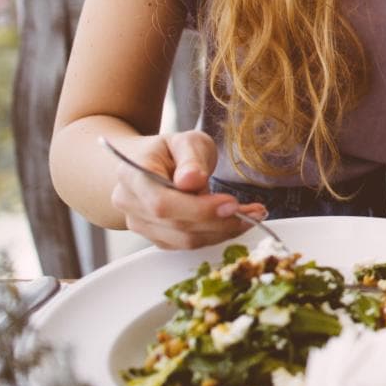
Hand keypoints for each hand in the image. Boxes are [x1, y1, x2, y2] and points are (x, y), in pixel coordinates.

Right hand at [107, 130, 266, 250]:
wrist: (149, 163)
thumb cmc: (169, 150)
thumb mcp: (185, 141)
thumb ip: (191, 158)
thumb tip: (191, 179)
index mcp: (133, 176)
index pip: (162, 203)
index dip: (198, 209)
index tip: (232, 204)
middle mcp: (131, 204)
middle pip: (176, 225)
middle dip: (220, 222)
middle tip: (254, 212)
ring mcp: (140, 225)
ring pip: (184, 240)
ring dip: (224, 231)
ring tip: (252, 215)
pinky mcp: (157, 237)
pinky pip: (188, 244)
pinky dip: (216, 235)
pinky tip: (236, 221)